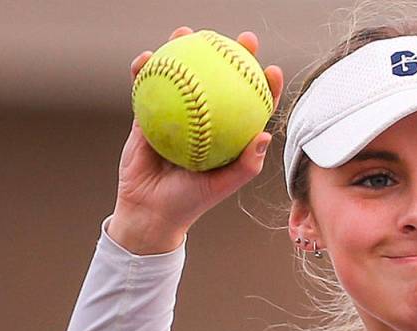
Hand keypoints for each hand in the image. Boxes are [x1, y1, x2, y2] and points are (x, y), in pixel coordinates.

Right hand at [109, 27, 284, 254]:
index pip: (252, 105)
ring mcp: (177, 115)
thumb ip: (245, 164)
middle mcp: (206, 120)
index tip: (271, 69)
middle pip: (221, 80)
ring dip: (184, 50)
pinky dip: (145, 71)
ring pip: (184, 76)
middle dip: (232, 54)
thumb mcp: (222, 187)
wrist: (150, 211)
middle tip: (241, 38)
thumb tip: (266, 134)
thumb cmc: (190, 203)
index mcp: (228, 135)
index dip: (264, 86)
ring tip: (186, 33)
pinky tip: (147, 58)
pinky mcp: (148, 115)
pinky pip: (147, 88)